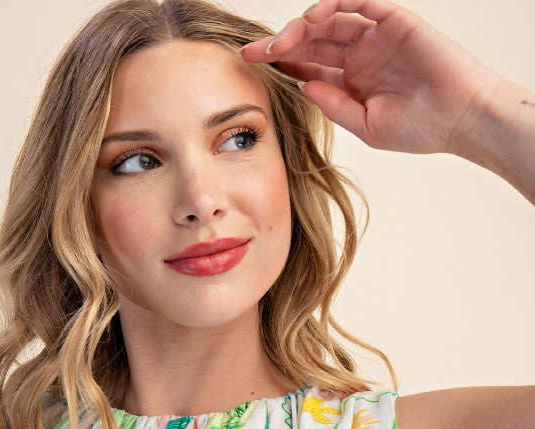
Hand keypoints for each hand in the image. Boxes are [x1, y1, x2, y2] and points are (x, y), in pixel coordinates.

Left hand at [240, 0, 502, 156]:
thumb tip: (302, 84)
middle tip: (256, 52)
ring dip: (302, 26)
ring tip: (282, 40)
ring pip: (331, 20)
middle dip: (282, 44)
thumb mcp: (366, 125)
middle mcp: (361, 55)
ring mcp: (376, 36)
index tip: (253, 64)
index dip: (282, 62)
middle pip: (313, 41)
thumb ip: (334, 105)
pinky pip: (361, 2)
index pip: (309, 65)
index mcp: (352, 81)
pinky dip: (336, 3)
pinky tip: (313, 16)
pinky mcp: (394, 20)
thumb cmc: (419, 130)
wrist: (460, 119)